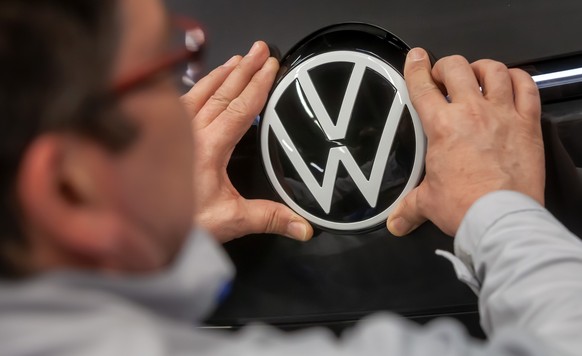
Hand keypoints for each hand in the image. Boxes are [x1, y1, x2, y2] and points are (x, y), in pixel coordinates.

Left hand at [181, 41, 312, 242]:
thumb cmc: (184, 224)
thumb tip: (303, 227)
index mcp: (208, 148)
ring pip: (201, 92)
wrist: (144, 229)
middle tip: (261, 49)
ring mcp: (175, 131)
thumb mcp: (231, 220)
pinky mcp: (164, 134)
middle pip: (222, 92)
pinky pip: (183, 100)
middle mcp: (189, 133)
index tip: (272, 66)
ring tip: (239, 58)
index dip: (259, 85)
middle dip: (245, 68)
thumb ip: (269, 218)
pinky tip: (204, 81)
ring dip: (222, 73)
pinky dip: (198, 86)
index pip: (240, 108)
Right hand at [387, 48, 543, 235]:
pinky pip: (527, 87)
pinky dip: (518, 78)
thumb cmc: (465, 205)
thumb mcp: (428, 203)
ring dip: (481, 68)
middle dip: (446, 66)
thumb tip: (396, 222)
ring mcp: (502, 114)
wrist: (499, 216)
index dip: (416, 67)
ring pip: (493, 70)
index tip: (416, 58)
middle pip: (457, 68)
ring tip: (476, 74)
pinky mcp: (527, 124)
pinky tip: (511, 81)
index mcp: (442, 126)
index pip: (423, 86)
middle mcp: (472, 113)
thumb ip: (409, 208)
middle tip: (443, 75)